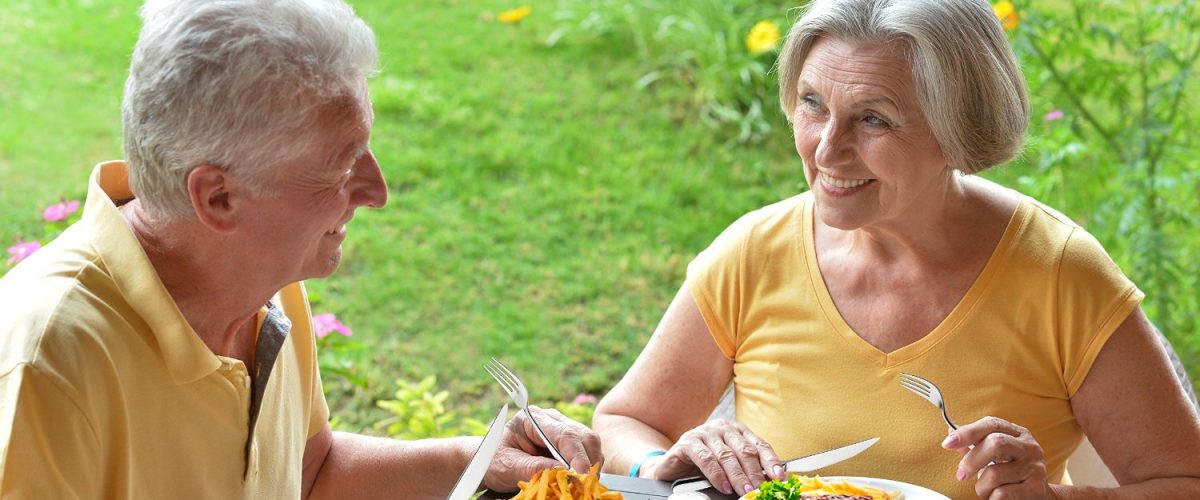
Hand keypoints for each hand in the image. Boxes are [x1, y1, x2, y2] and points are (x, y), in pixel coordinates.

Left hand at [482, 405, 602, 491]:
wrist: (488, 461)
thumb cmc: (493, 460)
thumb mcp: (507, 466)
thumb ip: (533, 468)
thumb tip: (562, 472)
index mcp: (534, 418)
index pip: (565, 434)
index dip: (577, 455)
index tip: (581, 475)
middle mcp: (552, 420)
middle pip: (583, 437)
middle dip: (588, 461)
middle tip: (584, 484)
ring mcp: (562, 430)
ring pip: (590, 445)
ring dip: (590, 465)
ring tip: (580, 484)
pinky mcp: (567, 444)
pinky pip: (587, 453)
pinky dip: (587, 467)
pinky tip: (578, 479)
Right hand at [646, 419, 784, 495]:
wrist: (670, 465)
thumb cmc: (702, 465)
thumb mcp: (727, 465)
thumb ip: (745, 469)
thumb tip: (767, 482)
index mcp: (736, 430)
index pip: (759, 445)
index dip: (771, 461)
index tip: (779, 477)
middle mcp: (722, 428)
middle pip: (744, 451)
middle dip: (755, 473)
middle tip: (761, 490)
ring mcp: (704, 433)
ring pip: (726, 455)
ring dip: (738, 476)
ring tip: (745, 491)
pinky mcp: (687, 442)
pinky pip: (706, 459)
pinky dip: (717, 475)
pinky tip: (724, 486)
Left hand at [942, 416, 1050, 498]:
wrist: (1039, 495)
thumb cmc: (1012, 472)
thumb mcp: (996, 455)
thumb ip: (975, 444)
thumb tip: (951, 432)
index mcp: (1018, 433)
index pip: (992, 424)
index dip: (967, 432)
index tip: (947, 443)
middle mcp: (1030, 447)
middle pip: (995, 443)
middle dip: (972, 460)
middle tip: (961, 474)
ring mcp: (1035, 468)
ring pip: (994, 474)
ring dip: (982, 486)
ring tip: (987, 489)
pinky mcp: (1036, 489)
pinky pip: (1001, 493)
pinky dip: (991, 497)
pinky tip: (997, 497)